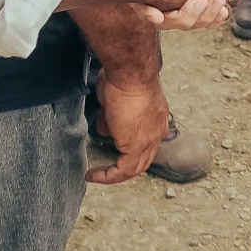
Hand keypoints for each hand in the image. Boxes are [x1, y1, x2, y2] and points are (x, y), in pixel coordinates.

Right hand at [85, 69, 170, 183]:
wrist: (130, 74)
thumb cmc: (123, 78)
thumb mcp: (115, 100)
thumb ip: (111, 116)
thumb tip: (105, 127)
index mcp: (155, 117)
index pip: (145, 141)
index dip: (129, 149)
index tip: (112, 148)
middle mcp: (156, 131)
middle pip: (143, 158)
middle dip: (123, 166)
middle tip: (106, 170)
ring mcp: (149, 140)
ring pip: (135, 167)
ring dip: (115, 174)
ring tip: (97, 175)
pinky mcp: (136, 146)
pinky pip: (123, 170)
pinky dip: (108, 176)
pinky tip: (94, 175)